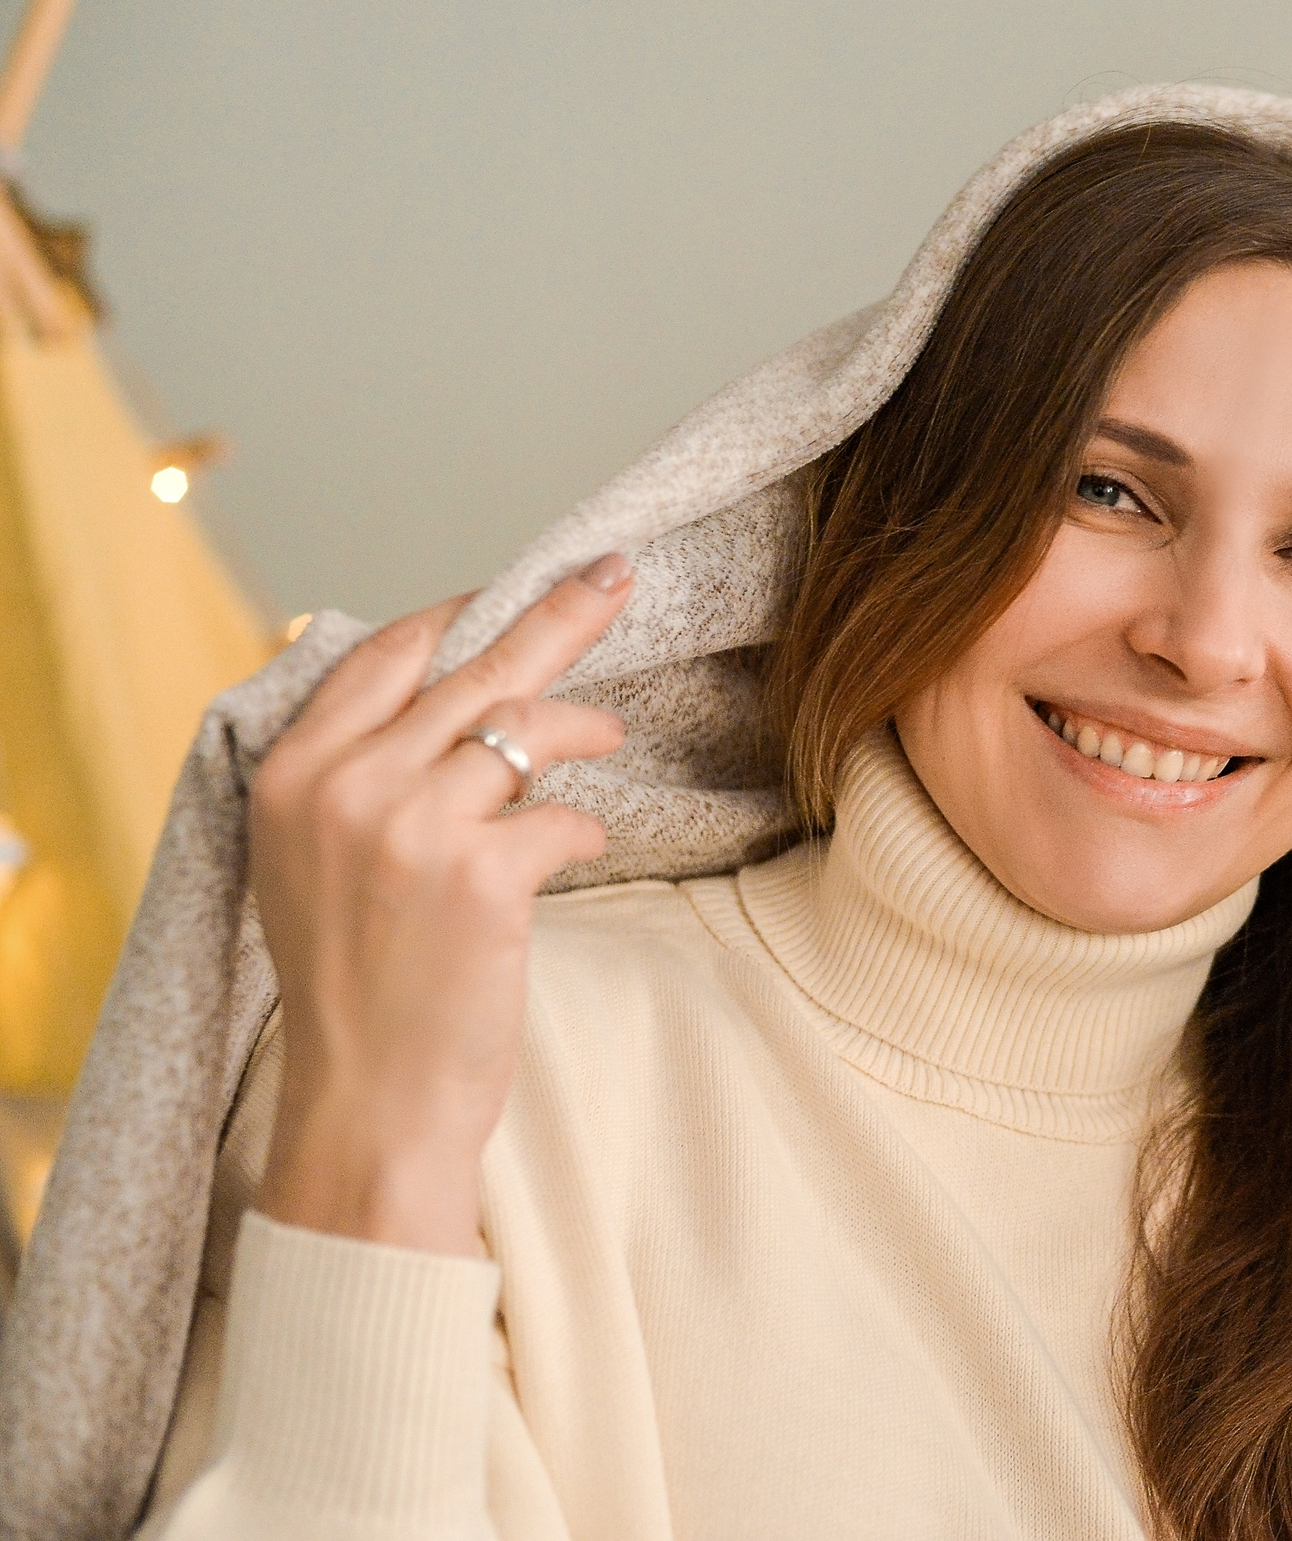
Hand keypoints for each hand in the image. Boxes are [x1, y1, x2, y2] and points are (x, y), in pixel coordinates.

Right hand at [251, 558, 633, 1255]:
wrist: (367, 1103)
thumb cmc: (356, 985)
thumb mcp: (311, 863)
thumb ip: (355, 776)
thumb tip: (442, 698)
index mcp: (290, 775)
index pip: (384, 655)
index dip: (458, 615)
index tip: (513, 586)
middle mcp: (343, 787)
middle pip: (472, 670)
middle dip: (556, 615)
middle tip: (615, 574)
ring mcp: (411, 827)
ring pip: (524, 729)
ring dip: (582, 726)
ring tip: (611, 730)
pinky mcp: (481, 874)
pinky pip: (561, 815)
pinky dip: (582, 825)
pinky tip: (577, 844)